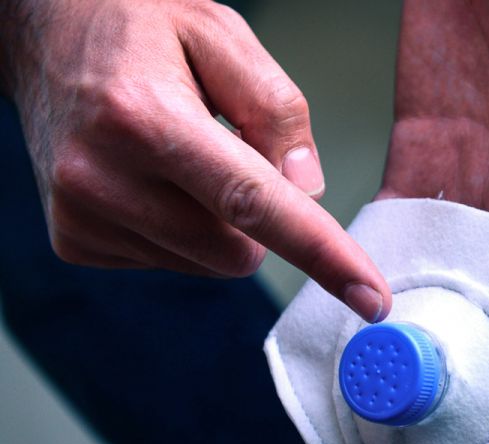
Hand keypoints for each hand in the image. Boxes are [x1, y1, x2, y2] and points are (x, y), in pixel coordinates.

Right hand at [1, 0, 387, 320]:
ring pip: (208, 263)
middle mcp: (101, 175)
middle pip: (239, 251)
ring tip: (176, 156)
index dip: (322, 254)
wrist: (44, 31)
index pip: (253, 204)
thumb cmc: (137, 24)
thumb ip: (278, 109)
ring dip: (217, 223)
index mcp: (145, 117)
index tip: (370, 297)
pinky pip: (171, 261)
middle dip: (256, 219)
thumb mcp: (222, 33)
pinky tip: (150, 179)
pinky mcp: (74, 240)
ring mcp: (81, 216)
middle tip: (224, 152)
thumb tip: (307, 190)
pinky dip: (181, 230)